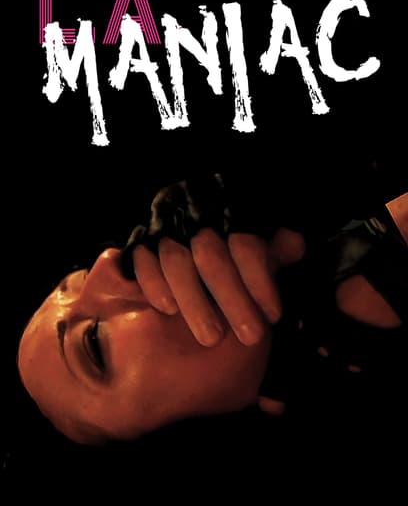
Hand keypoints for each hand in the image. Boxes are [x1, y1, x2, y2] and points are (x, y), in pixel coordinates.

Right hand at [132, 227, 304, 346]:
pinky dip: (155, 284)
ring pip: (176, 260)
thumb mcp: (253, 262)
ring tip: (213, 339)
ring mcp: (166, 233)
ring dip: (195, 301)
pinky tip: (168, 309)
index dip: (260, 279)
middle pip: (211, 254)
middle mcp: (197, 222)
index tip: (273, 316)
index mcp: (229, 220)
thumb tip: (297, 243)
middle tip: (251, 337)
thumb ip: (272, 254)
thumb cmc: (228, 269)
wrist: (176, 271)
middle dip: (232, 297)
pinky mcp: (140, 247)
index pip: (246, 244)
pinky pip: (141, 261)